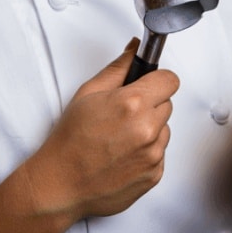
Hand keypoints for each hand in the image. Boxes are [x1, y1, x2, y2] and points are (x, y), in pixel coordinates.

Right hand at [21, 39, 179, 221]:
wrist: (61, 183)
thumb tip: (134, 50)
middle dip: (149, 105)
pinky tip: (123, 154)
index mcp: (132, 104)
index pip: (170, 80)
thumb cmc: (70, 140)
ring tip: (120, 137)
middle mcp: (147, 129)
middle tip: (122, 114)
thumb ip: (118, 67)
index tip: (148, 84)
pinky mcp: (154, 174)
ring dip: (149, 130)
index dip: (157, 80)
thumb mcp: (89, 93)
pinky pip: (160, 153)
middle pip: (167, 104)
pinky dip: (146, 152)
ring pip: (164, 130)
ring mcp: (152, 154)